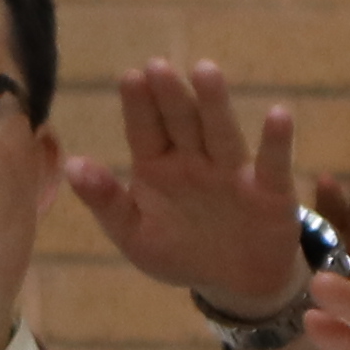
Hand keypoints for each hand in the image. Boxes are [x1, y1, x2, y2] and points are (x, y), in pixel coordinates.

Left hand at [64, 59, 320, 315]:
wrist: (236, 283)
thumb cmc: (180, 252)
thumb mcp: (134, 234)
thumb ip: (105, 201)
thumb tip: (70, 165)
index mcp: (157, 167)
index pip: (145, 130)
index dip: (138, 105)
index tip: (130, 77)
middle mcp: (195, 160)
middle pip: (182, 123)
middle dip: (170, 96)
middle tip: (158, 66)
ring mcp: (232, 172)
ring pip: (221, 133)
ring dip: (215, 104)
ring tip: (205, 72)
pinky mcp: (270, 190)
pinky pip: (273, 164)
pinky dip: (277, 141)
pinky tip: (279, 114)